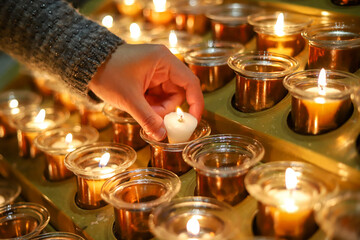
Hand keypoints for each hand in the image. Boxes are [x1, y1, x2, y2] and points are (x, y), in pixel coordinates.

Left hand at [88, 43, 203, 140]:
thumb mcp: (129, 99)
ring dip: (157, 110)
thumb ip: (148, 119)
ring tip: (139, 110)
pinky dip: (150, 106)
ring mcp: (156, 72)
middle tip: (152, 119)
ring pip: (167, 98)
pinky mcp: (149, 79)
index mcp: (164, 61)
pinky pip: (157, 97)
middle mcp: (164, 65)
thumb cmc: (108, 74)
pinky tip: (138, 107)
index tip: (193, 122)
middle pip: (178, 94)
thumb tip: (162, 136)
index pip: (190, 83)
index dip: (195, 103)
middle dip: (166, 110)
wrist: (87, 65)